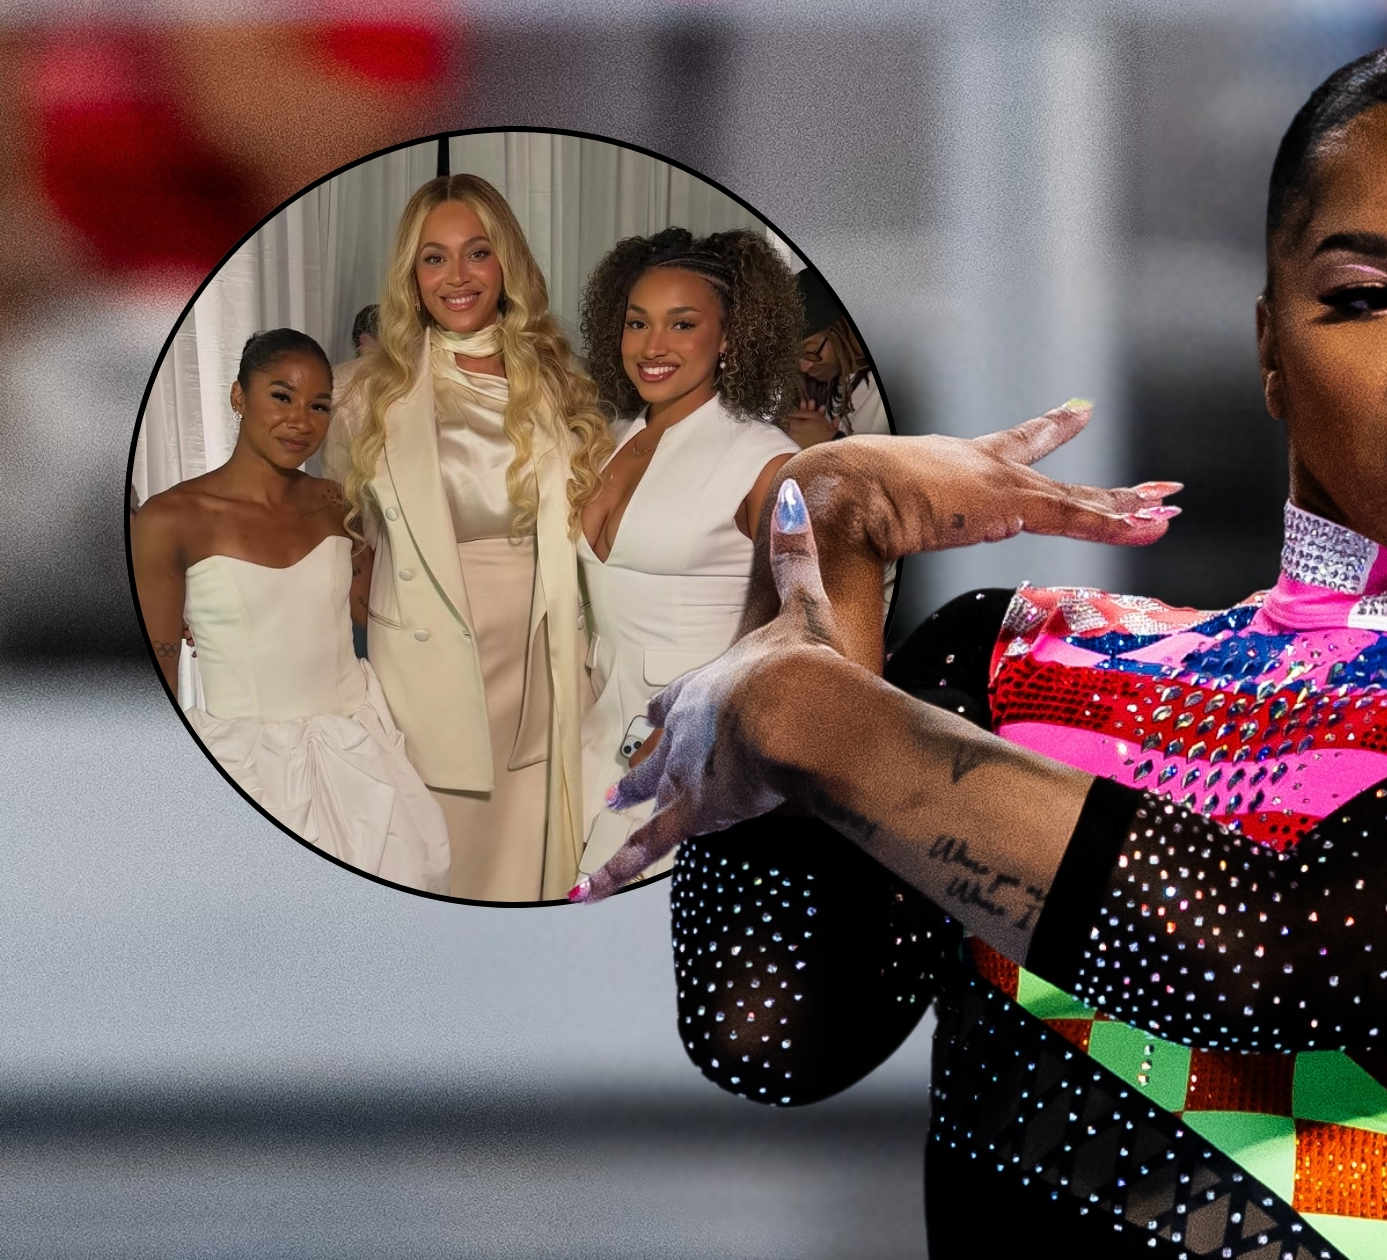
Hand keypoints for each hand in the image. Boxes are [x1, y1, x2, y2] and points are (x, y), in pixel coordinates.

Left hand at [571, 478, 840, 901]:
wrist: (799, 711)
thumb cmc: (805, 666)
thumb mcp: (802, 603)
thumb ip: (793, 551)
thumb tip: (788, 493)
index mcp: (710, 683)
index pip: (681, 698)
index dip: (669, 708)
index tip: (654, 713)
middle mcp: (686, 727)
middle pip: (658, 745)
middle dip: (643, 760)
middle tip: (620, 777)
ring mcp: (684, 771)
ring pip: (649, 793)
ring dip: (632, 805)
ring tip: (609, 816)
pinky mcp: (691, 811)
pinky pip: (644, 849)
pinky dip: (611, 872)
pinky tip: (581, 893)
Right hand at [785, 400, 1180, 564]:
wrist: (831, 490)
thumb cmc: (832, 511)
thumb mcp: (860, 533)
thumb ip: (865, 564)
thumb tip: (838, 603)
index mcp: (954, 465)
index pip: (1013, 446)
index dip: (1049, 431)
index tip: (1078, 411)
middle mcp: (983, 464)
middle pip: (1062, 479)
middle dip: (1110, 490)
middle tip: (1156, 486)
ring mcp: (997, 481)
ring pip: (1078, 500)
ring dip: (1127, 510)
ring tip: (1172, 507)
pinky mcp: (1006, 502)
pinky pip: (1073, 517)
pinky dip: (1113, 524)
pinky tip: (1151, 525)